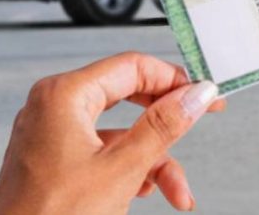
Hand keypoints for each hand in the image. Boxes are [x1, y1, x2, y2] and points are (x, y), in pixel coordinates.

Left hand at [0, 52, 224, 214]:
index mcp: (64, 96)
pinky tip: (149, 191)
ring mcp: (52, 133)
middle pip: (129, 96)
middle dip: (166, 123)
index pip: (133, 67)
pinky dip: (129, 169)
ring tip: (177, 191)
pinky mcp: (54, 159)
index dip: (174, 80)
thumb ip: (163, 126)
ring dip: (153, 159)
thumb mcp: (122, 170)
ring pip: (120, 131)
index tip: (205, 96)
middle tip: (200, 122)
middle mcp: (54, 106)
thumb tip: (197, 94)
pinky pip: (103, 151)